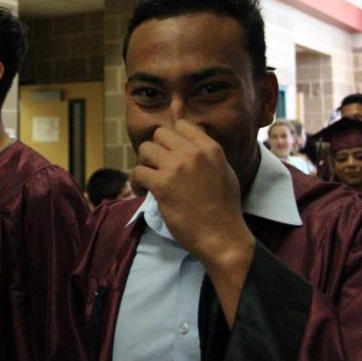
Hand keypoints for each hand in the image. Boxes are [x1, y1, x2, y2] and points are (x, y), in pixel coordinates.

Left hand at [130, 119, 253, 265]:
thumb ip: (207, 155)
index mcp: (210, 148)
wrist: (221, 236)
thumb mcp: (224, 172)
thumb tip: (190, 145)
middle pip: (159, 134)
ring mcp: (176, 167)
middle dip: (156, 150)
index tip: (169, 152)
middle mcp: (193, 153)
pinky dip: (136, 183)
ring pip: (145, 150)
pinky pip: (137, 172)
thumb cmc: (225, 209)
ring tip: (149, 179)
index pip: (182, 124)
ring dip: (144, 164)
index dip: (172, 138)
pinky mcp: (162, 185)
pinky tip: (143, 191)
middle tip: (158, 167)